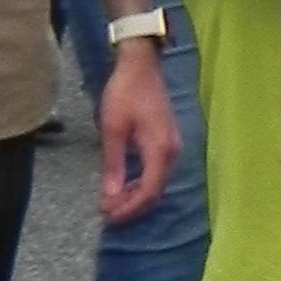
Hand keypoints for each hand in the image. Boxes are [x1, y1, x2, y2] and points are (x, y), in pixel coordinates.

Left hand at [100, 36, 178, 224]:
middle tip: (107, 212)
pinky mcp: (168, 140)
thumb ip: (114, 165)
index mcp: (160, 150)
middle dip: (132, 206)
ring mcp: (173, 145)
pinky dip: (141, 181)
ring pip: (157, 182)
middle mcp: (172, 151)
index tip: (108, 216)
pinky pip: (158, 170)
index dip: (129, 209)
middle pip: (156, 191)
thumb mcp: (113, 129)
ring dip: (136, 195)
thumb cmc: (125, 93)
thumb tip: (110, 197)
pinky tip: (125, 183)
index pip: (148, 192)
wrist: (140, 64)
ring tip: (112, 201)